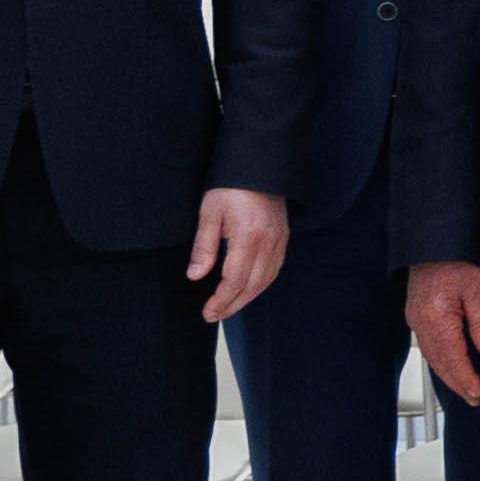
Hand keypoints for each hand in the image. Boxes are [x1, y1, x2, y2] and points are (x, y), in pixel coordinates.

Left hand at [187, 186, 290, 325]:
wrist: (260, 164)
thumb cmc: (230, 186)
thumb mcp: (210, 212)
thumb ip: (204, 247)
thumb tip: (195, 276)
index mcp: (248, 237)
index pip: (235, 280)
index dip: (221, 300)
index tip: (207, 312)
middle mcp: (269, 242)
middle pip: (252, 286)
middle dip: (233, 305)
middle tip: (214, 316)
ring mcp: (280, 241)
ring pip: (266, 281)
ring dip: (247, 298)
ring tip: (228, 307)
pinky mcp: (283, 238)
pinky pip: (274, 270)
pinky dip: (260, 285)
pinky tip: (248, 289)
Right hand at [406, 262, 479, 409]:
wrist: (433, 245)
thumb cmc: (455, 262)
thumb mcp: (478, 289)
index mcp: (436, 318)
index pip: (453, 359)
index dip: (466, 379)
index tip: (478, 393)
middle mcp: (421, 323)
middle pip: (440, 364)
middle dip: (457, 384)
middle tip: (474, 398)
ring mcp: (416, 321)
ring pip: (432, 358)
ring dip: (448, 376)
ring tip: (465, 389)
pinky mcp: (416, 317)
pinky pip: (428, 348)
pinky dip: (440, 363)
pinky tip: (450, 368)